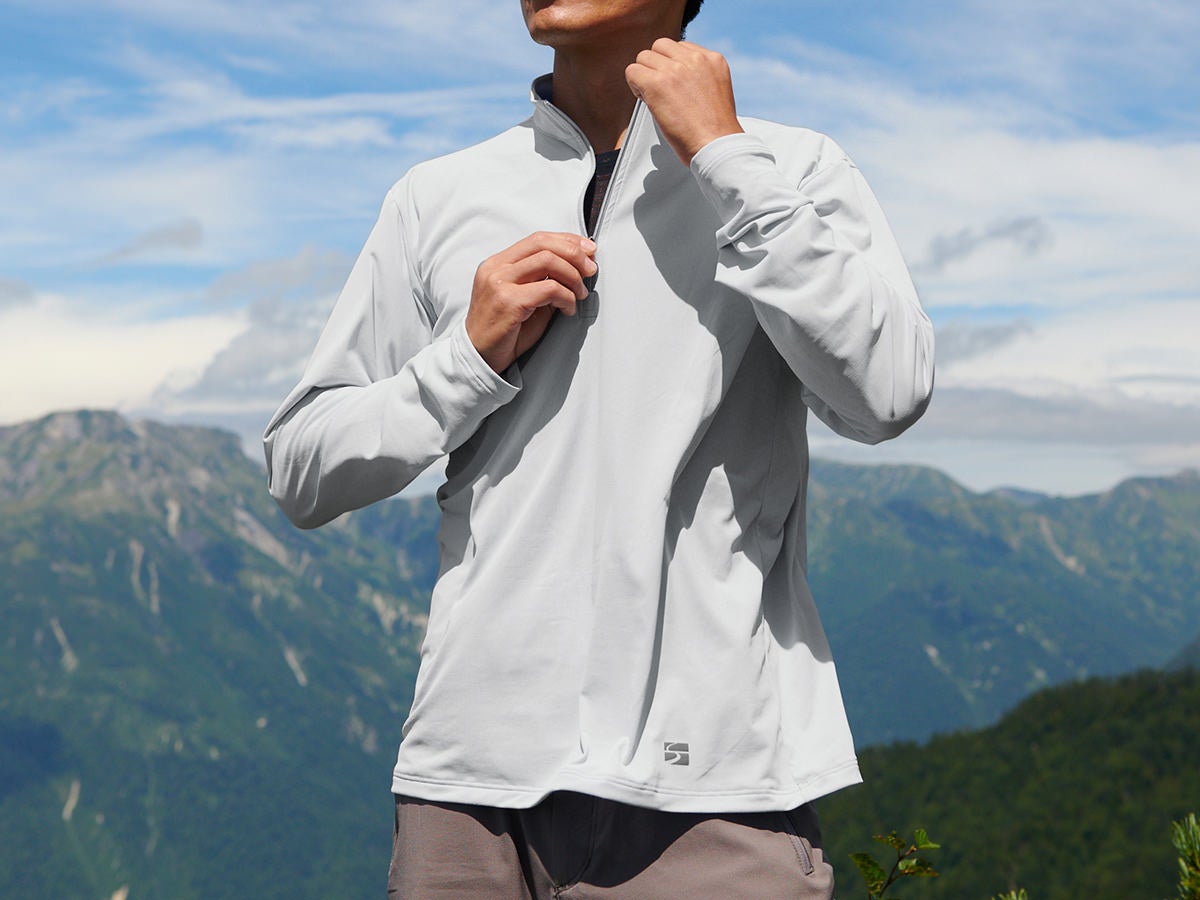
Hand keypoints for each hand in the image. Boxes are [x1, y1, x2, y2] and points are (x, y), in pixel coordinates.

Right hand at [465, 231, 596, 372]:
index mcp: (498, 263)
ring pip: (548, 261)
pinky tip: (568, 309)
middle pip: (543, 245)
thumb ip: (543, 279)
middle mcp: (496, 268)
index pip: (537, 239)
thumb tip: (578, 266)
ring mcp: (499, 283)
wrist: (480, 356)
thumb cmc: (504, 330)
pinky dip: (567, 297)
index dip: (567, 241)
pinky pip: (550, 289)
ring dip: (573, 276)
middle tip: (591, 270)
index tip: (588, 250)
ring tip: (580, 293)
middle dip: (575, 254)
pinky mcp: (509, 302)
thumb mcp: (524, 297)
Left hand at [625, 38, 743, 166]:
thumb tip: (674, 78)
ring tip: (654, 97)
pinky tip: (646, 100)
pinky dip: (634, 86)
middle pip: (660, 47)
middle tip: (660, 90)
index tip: (674, 85)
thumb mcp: (715, 91)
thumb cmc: (715, 131)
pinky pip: (632, 72)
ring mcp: (675, 69)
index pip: (680, 47)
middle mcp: (694, 59)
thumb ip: (698, 77)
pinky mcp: (657, 83)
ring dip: (644, 75)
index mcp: (712, 59)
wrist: (716, 146)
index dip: (672, 65)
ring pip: (644, 57)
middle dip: (656, 66)